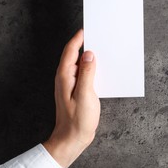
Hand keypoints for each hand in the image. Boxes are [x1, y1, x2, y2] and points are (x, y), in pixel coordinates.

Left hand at [43, 29, 100, 167]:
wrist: (73, 138)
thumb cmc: (78, 119)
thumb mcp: (85, 94)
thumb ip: (87, 73)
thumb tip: (89, 54)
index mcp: (65, 76)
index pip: (70, 51)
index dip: (78, 38)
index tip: (88, 29)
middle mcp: (66, 78)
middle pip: (74, 55)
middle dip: (85, 45)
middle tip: (98, 37)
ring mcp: (71, 84)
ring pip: (80, 64)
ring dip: (89, 57)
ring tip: (102, 51)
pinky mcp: (77, 91)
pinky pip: (84, 74)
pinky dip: (92, 68)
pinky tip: (101, 70)